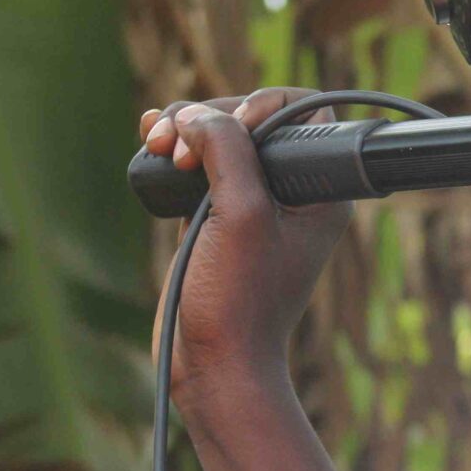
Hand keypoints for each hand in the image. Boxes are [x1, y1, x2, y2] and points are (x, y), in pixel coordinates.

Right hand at [140, 89, 350, 416]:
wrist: (214, 366)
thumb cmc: (239, 300)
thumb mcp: (240, 215)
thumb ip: (227, 152)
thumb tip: (197, 114)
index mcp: (321, 191)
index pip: (305, 113)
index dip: (263, 105)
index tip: (232, 129)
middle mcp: (293, 194)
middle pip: (254, 121)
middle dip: (210, 117)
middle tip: (173, 142)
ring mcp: (252, 207)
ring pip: (220, 142)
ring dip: (184, 129)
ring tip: (154, 141)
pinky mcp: (215, 221)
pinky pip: (198, 170)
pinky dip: (174, 152)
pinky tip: (148, 143)